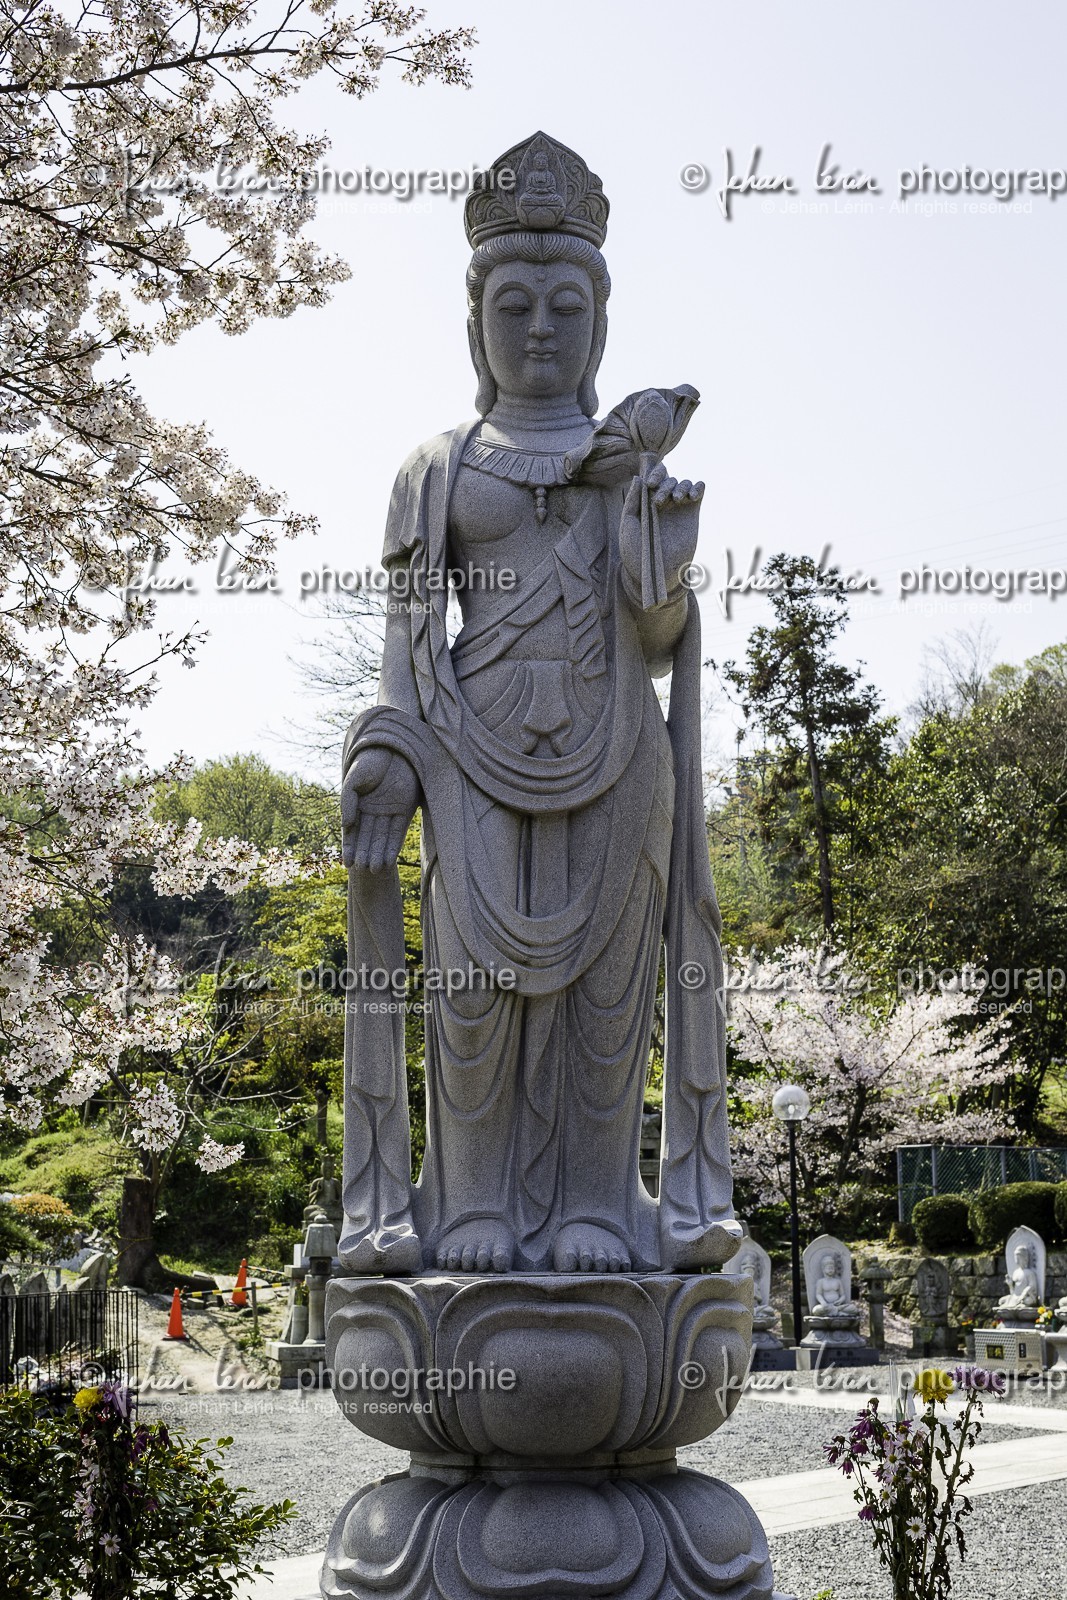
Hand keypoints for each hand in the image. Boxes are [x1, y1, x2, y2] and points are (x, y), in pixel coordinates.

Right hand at [341, 747, 419, 870]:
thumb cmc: (368, 762)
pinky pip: (398, 832)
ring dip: (378, 854)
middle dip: (365, 855)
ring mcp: (389, 812)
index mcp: (359, 806)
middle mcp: (374, 812)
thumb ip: (347, 801)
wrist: (393, 748)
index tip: (347, 864)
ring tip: (375, 870)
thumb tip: (345, 825)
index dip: (350, 848)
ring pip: (382, 838)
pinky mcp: (405, 810)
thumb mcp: (353, 781)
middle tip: (363, 871)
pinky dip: (393, 846)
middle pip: (368, 839)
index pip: (353, 832)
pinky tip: (388, 860)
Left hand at [618, 459, 703, 604]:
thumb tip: (638, 478)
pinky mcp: (693, 514)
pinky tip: (692, 495)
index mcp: (646, 503)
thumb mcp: (628, 526)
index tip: (650, 484)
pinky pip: (699, 490)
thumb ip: (632, 502)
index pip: (653, 477)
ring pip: (684, 483)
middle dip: (665, 484)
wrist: (656, 574)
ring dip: (681, 485)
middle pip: (669, 479)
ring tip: (676, 499)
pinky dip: (697, 486)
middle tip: (659, 501)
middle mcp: (663, 503)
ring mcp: (679, 508)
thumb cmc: (636, 553)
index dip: (654, 473)